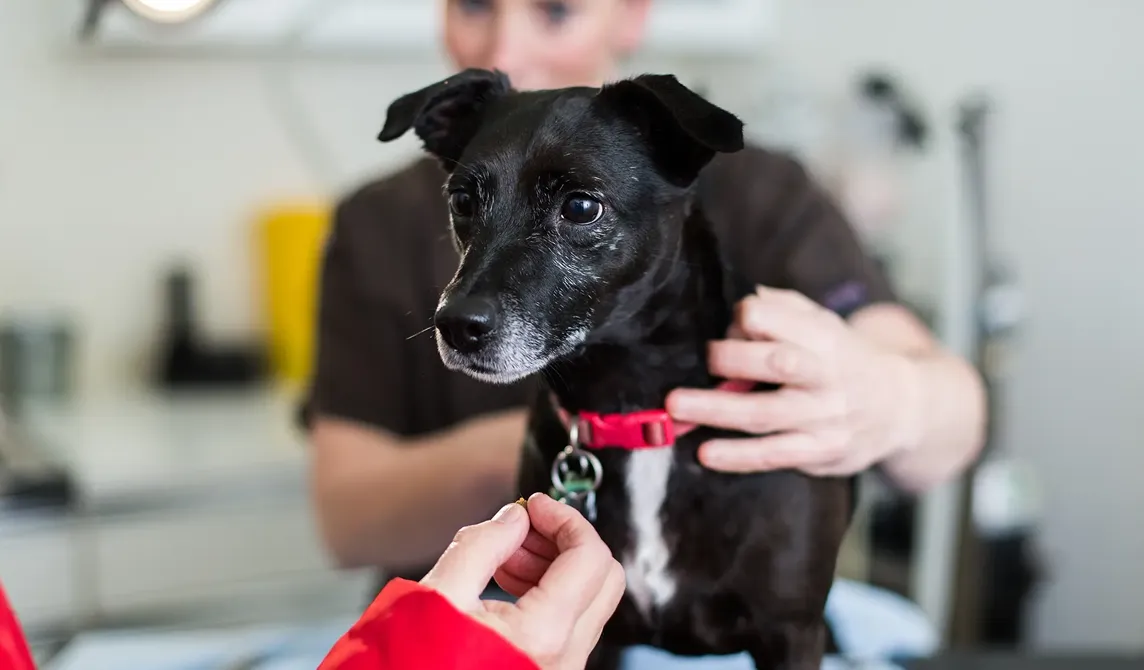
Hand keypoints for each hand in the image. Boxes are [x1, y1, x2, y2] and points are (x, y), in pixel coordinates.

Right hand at [420, 493, 624, 669]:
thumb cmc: (412, 665)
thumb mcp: (437, 595)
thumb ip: (481, 546)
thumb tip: (515, 518)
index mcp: (541, 635)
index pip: (590, 557)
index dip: (565, 518)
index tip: (535, 505)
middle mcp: (565, 658)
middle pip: (605, 577)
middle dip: (567, 540)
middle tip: (525, 526)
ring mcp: (563, 669)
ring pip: (590, 599)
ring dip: (557, 563)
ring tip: (506, 553)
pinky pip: (571, 622)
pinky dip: (550, 590)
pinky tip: (507, 580)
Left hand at [665, 286, 919, 475]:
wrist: (902, 407)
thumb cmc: (843, 360)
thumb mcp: (823, 324)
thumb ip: (783, 309)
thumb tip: (740, 302)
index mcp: (824, 336)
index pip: (778, 317)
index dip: (747, 316)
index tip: (730, 323)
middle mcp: (826, 375)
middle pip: (775, 362)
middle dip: (730, 358)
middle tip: (702, 359)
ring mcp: (824, 416)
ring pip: (765, 413)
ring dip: (716, 409)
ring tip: (677, 407)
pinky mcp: (821, 452)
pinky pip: (774, 455)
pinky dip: (738, 456)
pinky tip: (706, 453)